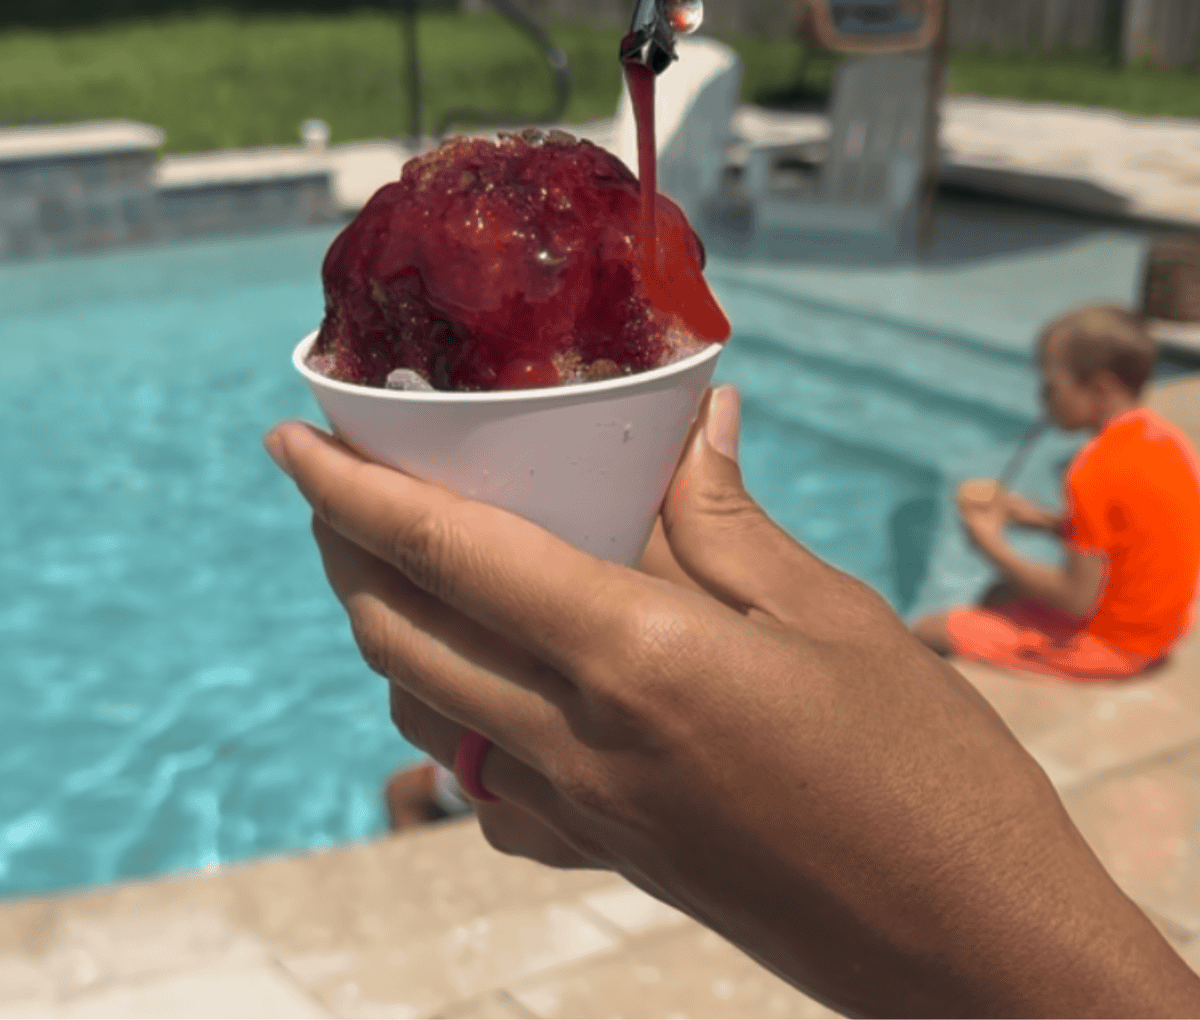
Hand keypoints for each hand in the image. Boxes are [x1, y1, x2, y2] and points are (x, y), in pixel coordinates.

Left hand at [264, 391, 1197, 1018]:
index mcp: (631, 658)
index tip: (289, 438)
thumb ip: (727, 517)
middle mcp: (577, 744)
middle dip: (342, 553)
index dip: (351, 491)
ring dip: (386, 632)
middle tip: (336, 486)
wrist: (967, 954)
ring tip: (405, 564)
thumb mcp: (828, 614)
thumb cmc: (922, 770)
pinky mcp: (606, 858)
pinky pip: (482, 789)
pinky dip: (449, 721)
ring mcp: (582, 816)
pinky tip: (492, 686)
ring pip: (421, 715)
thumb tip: (693, 418)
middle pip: (398, 638)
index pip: (447, 555)